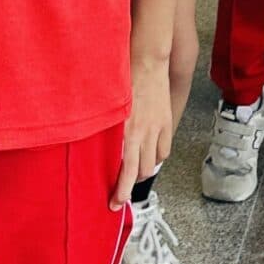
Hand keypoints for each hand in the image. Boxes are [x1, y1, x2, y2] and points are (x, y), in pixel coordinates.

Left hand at [115, 56, 173, 206]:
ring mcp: (156, 129)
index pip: (124, 172)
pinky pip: (164, 150)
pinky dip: (156, 157)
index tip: (114, 203)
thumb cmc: (122, 78)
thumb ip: (105, 130)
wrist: (146, 60)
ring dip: (143, 172)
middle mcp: (142, 134)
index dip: (119, 192)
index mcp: (125, 132)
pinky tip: (149, 157)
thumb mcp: (107, 108)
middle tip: (120, 196)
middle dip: (129, 188)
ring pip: (152, 163)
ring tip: (133, 174)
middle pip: (139, 172)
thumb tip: (96, 148)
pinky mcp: (166, 122)